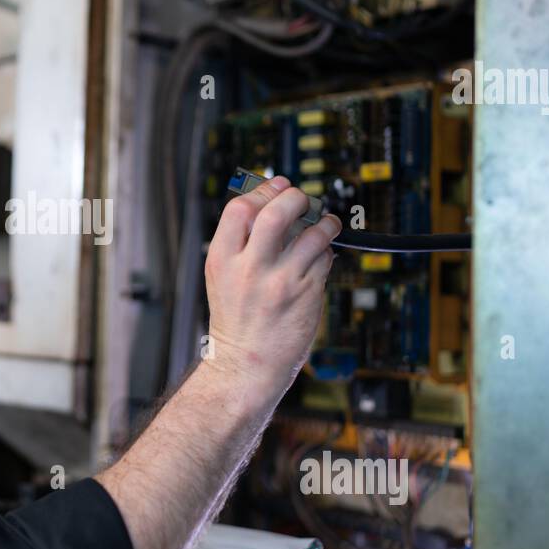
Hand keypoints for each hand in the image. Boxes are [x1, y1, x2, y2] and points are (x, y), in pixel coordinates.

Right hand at [199, 175, 340, 413]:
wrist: (247, 364)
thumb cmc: (236, 321)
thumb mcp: (222, 276)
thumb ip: (240, 242)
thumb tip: (270, 203)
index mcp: (222, 259)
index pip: (241, 207)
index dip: (264, 190)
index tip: (278, 184)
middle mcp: (250, 268)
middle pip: (278, 211)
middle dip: (295, 197)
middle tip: (302, 199)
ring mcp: (280, 280)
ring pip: (312, 232)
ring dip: (324, 223)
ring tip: (325, 225)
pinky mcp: (306, 293)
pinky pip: (324, 259)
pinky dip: (326, 254)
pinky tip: (318, 260)